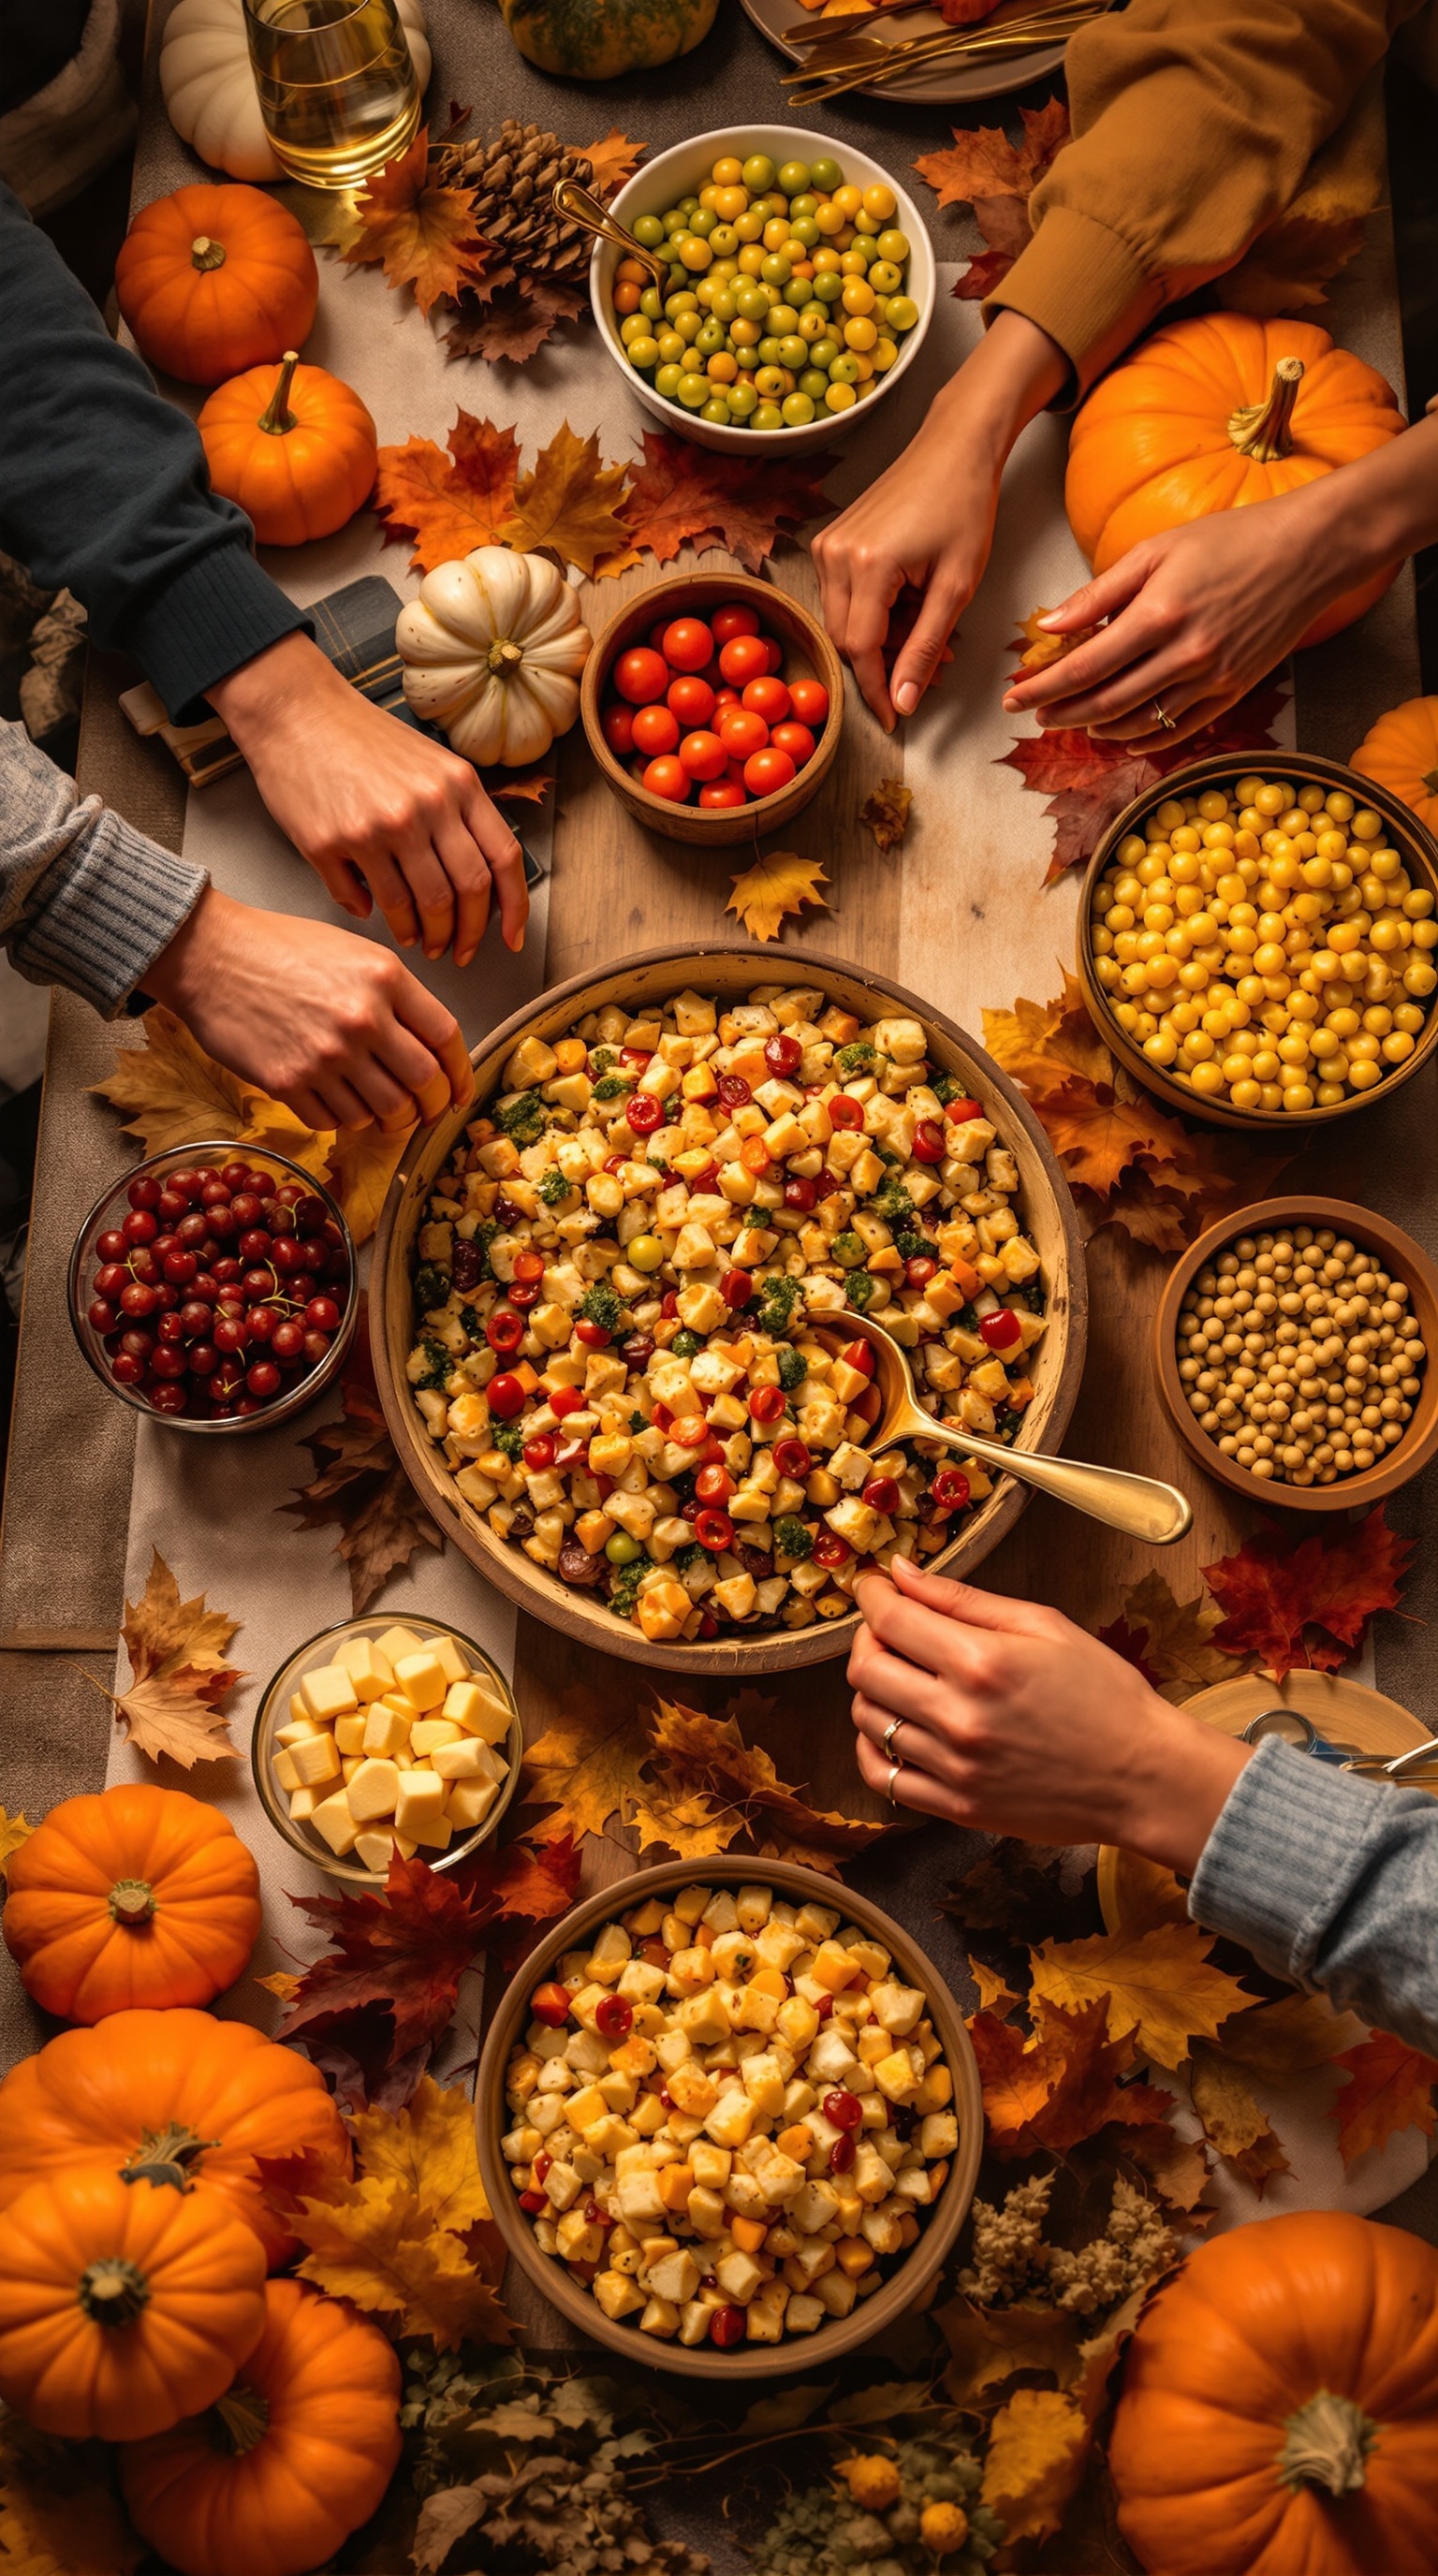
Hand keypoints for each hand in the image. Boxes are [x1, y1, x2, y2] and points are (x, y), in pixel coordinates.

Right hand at [145, 886, 475, 1132]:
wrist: (210, 955)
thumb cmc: (279, 947)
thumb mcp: (353, 952)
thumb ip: (396, 995)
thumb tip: (429, 1046)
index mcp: (385, 979)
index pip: (447, 1038)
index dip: (460, 1074)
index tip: (460, 1091)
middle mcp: (362, 1019)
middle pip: (424, 1083)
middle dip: (433, 1105)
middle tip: (427, 1111)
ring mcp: (326, 1055)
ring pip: (385, 1111)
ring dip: (390, 1120)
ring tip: (384, 1111)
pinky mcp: (289, 1082)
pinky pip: (336, 1121)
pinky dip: (345, 1120)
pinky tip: (339, 1104)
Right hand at [207, 633, 527, 966]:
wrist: (294, 710)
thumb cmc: (360, 738)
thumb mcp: (429, 763)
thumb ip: (457, 814)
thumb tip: (475, 881)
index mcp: (458, 784)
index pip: (503, 858)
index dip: (514, 908)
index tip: (511, 939)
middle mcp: (426, 805)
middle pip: (467, 891)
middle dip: (466, 934)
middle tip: (457, 951)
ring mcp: (380, 825)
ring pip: (420, 903)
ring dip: (424, 933)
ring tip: (420, 940)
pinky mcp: (334, 841)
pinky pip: (365, 899)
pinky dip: (377, 918)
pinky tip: (378, 918)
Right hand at [812, 313, 1067, 729]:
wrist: (953, 446)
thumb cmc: (965, 507)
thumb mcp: (956, 586)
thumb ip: (925, 647)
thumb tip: (903, 702)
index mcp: (867, 564)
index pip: (860, 650)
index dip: (876, 691)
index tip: (895, 720)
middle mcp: (834, 554)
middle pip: (845, 640)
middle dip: (883, 664)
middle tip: (929, 668)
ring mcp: (826, 544)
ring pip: (842, 621)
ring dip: (881, 639)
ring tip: (927, 627)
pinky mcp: (829, 539)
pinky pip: (842, 597)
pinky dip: (873, 613)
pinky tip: (908, 605)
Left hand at [848, 1556, 1248, 1871]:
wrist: (1143, 1777)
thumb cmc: (1105, 1696)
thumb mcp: (1045, 1626)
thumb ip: (965, 1599)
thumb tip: (904, 1573)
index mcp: (982, 1661)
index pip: (890, 1620)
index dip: (871, 1595)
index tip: (874, 1586)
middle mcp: (959, 1716)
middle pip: (865, 1669)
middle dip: (867, 1636)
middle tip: (890, 1628)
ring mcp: (954, 1768)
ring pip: (867, 1720)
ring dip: (872, 1689)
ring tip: (902, 1676)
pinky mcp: (957, 1807)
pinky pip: (881, 1776)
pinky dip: (872, 1746)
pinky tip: (894, 1727)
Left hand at [1003, 413, 1437, 746]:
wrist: (1307, 552)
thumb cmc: (1229, 540)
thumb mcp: (1156, 550)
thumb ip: (1099, 593)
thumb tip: (1048, 626)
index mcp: (1159, 614)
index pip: (1084, 666)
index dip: (1043, 688)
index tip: (1012, 699)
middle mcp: (1185, 655)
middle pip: (1105, 703)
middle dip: (1062, 714)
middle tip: (1033, 715)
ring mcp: (1212, 679)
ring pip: (1139, 722)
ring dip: (1098, 728)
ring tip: (1073, 722)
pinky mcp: (1234, 692)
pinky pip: (1179, 729)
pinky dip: (1144, 738)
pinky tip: (1121, 735)